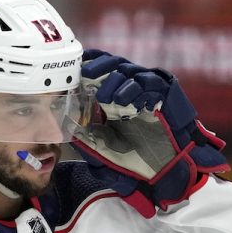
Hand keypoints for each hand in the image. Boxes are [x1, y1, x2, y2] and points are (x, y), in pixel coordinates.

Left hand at [71, 49, 228, 216]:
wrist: (164, 169)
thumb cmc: (134, 157)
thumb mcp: (104, 147)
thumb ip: (87, 137)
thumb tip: (66, 128)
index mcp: (114, 95)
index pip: (101, 69)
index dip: (89, 63)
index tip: (75, 65)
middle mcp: (130, 88)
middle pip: (114, 64)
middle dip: (99, 66)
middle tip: (87, 74)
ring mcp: (147, 90)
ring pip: (130, 72)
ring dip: (115, 81)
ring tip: (105, 98)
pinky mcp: (165, 94)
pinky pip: (150, 83)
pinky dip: (136, 90)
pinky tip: (124, 102)